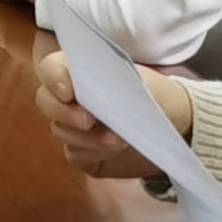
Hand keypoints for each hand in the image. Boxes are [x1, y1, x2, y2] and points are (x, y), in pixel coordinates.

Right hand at [34, 47, 192, 177]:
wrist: (176, 123)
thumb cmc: (154, 94)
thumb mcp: (137, 81)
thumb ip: (109, 83)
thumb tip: (92, 94)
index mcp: (79, 71)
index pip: (51, 68)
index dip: (53, 78)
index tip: (68, 92)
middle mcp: (69, 98)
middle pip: (45, 102)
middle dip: (64, 112)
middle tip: (88, 120)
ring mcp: (73, 126)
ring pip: (61, 131)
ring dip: (87, 137)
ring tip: (118, 140)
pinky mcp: (82, 152)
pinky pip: (74, 153)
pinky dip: (92, 152)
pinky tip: (113, 150)